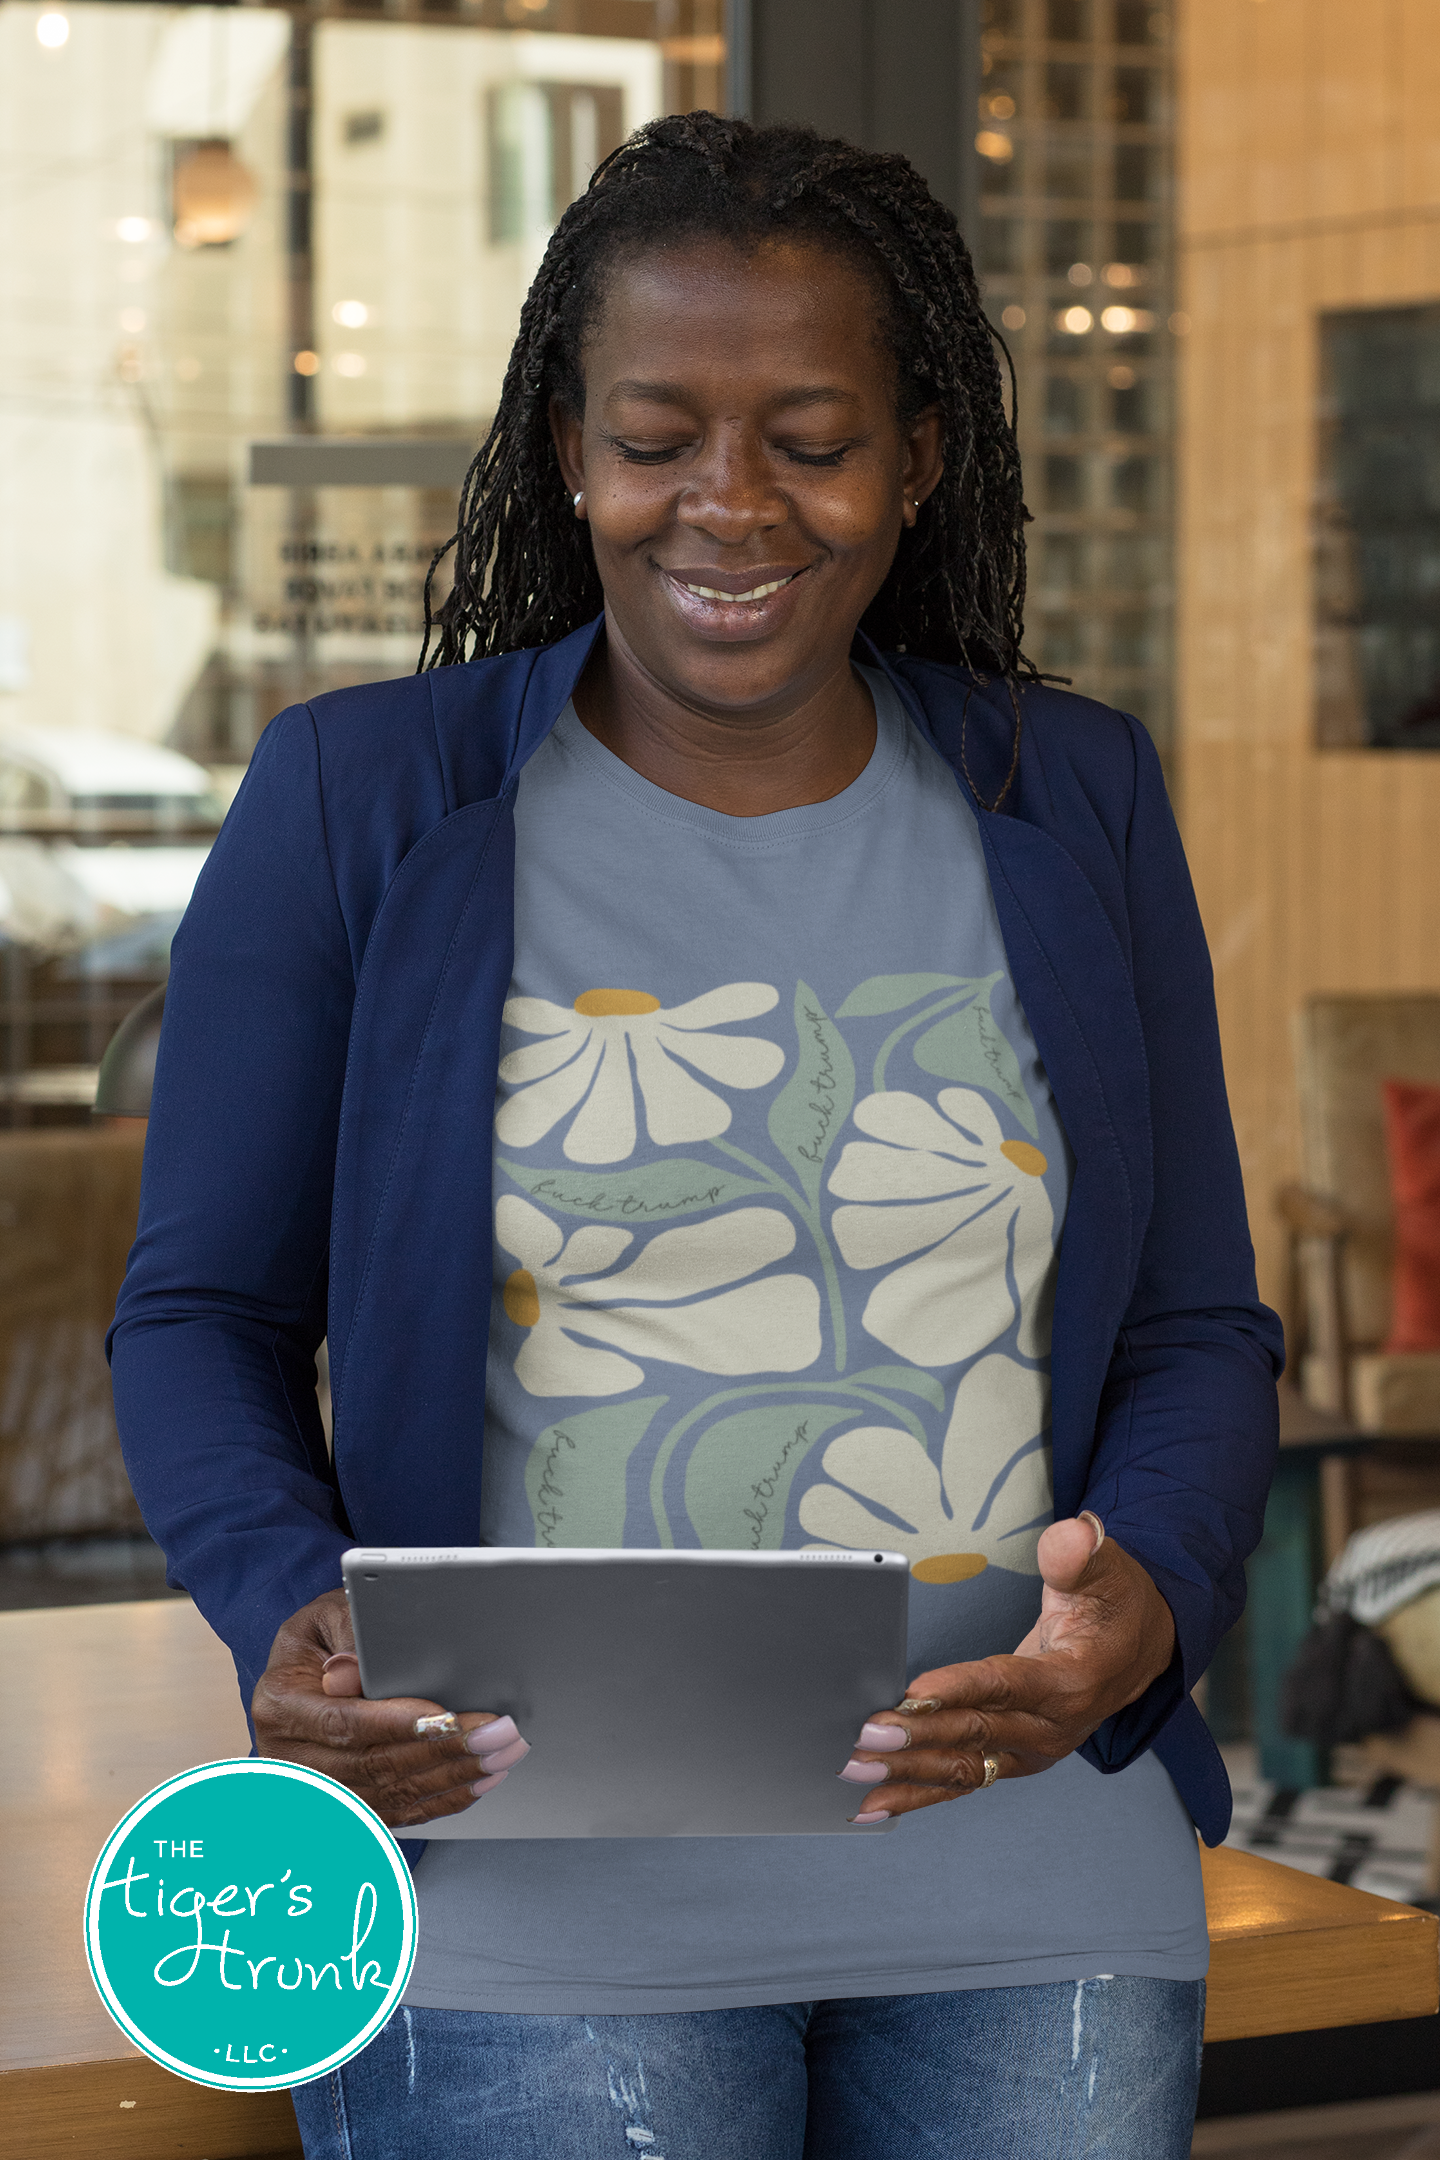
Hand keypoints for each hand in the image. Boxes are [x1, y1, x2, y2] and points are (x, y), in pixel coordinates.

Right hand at [251, 1588, 529, 1828]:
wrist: (305, 1670)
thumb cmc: (324, 1638)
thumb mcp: (328, 1618)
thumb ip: (347, 1637)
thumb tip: (355, 1668)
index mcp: (279, 1705)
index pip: (341, 1723)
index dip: (396, 1723)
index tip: (446, 1717)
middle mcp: (289, 1757)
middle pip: (374, 1764)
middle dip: (443, 1750)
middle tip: (497, 1733)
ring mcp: (314, 1790)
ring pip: (390, 1794)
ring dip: (453, 1777)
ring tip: (501, 1754)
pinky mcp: (342, 1807)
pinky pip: (396, 1812)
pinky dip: (441, 1799)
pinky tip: (477, 1781)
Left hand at [839, 1514, 1175, 1821]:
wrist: (1136, 1651)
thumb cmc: (1115, 1607)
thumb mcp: (1105, 1570)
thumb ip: (1079, 1554)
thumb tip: (1072, 1535)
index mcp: (1070, 1681)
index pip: (1004, 1685)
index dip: (958, 1690)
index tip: (911, 1696)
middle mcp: (1049, 1727)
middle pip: (973, 1733)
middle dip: (916, 1737)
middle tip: (865, 1733)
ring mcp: (1029, 1751)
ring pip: (962, 1768)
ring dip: (907, 1773)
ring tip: (856, 1772)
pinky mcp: (1010, 1760)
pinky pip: (961, 1782)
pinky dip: (918, 1794)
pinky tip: (876, 1804)